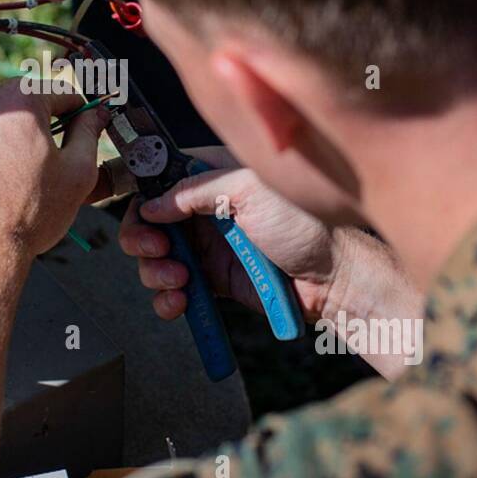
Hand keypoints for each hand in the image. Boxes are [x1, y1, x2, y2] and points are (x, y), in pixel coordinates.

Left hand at [0, 78, 108, 277]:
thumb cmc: (27, 218)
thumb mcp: (78, 174)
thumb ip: (88, 134)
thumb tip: (92, 115)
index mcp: (23, 101)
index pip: (59, 92)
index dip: (75, 109)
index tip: (78, 121)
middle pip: (21, 93)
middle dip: (36, 115)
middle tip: (45, 149)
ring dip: (0, 112)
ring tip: (9, 146)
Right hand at [119, 147, 343, 322]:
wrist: (335, 278)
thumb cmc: (304, 224)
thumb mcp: (249, 190)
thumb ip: (197, 189)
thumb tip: (152, 205)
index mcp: (213, 175)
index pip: (159, 178)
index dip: (143, 197)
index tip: (143, 216)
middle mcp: (205, 208)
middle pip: (148, 221)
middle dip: (141, 239)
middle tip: (157, 251)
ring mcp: (207, 245)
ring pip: (155, 258)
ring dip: (154, 272)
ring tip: (177, 281)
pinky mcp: (212, 280)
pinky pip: (173, 289)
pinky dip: (167, 299)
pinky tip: (179, 303)